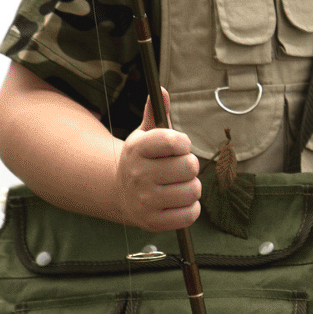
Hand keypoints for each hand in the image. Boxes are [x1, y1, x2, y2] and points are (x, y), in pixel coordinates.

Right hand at [116, 90, 200, 232]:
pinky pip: (190, 214)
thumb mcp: (144, 135)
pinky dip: (191, 208)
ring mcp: (145, 200)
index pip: (174, 140)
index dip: (184, 143)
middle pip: (190, 166)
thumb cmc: (142, 160)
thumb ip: (156, 113)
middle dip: (190, 166)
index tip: (178, 146)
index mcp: (137, 149)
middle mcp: (138, 175)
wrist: (119, 193)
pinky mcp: (154, 222)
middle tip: (178, 168)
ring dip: (192, 187)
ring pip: (193, 190)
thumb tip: (162, 91)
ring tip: (179, 185)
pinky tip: (179, 202)